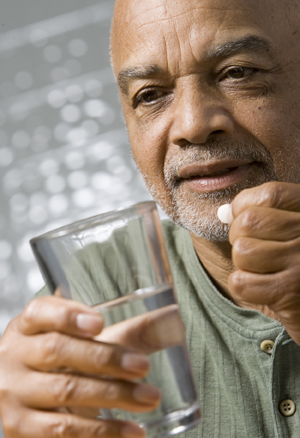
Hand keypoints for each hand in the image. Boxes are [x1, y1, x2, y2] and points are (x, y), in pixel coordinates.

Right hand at [0, 296, 161, 437]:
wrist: (26, 399)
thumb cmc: (65, 361)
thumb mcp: (86, 342)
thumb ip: (127, 330)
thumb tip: (174, 317)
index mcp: (28, 325)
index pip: (41, 312)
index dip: (68, 315)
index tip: (99, 322)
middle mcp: (14, 354)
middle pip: (58, 350)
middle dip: (104, 358)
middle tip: (142, 366)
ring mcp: (13, 393)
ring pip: (65, 391)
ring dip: (111, 396)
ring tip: (149, 399)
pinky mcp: (19, 429)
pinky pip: (62, 431)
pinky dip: (100, 433)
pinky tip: (129, 432)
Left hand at [228, 181, 299, 345]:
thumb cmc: (294, 264)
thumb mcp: (288, 230)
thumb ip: (261, 213)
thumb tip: (224, 212)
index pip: (270, 195)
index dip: (245, 204)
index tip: (244, 218)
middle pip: (249, 221)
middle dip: (239, 237)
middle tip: (255, 251)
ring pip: (242, 251)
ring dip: (243, 264)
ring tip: (263, 270)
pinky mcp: (290, 293)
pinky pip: (241, 282)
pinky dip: (244, 288)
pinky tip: (263, 290)